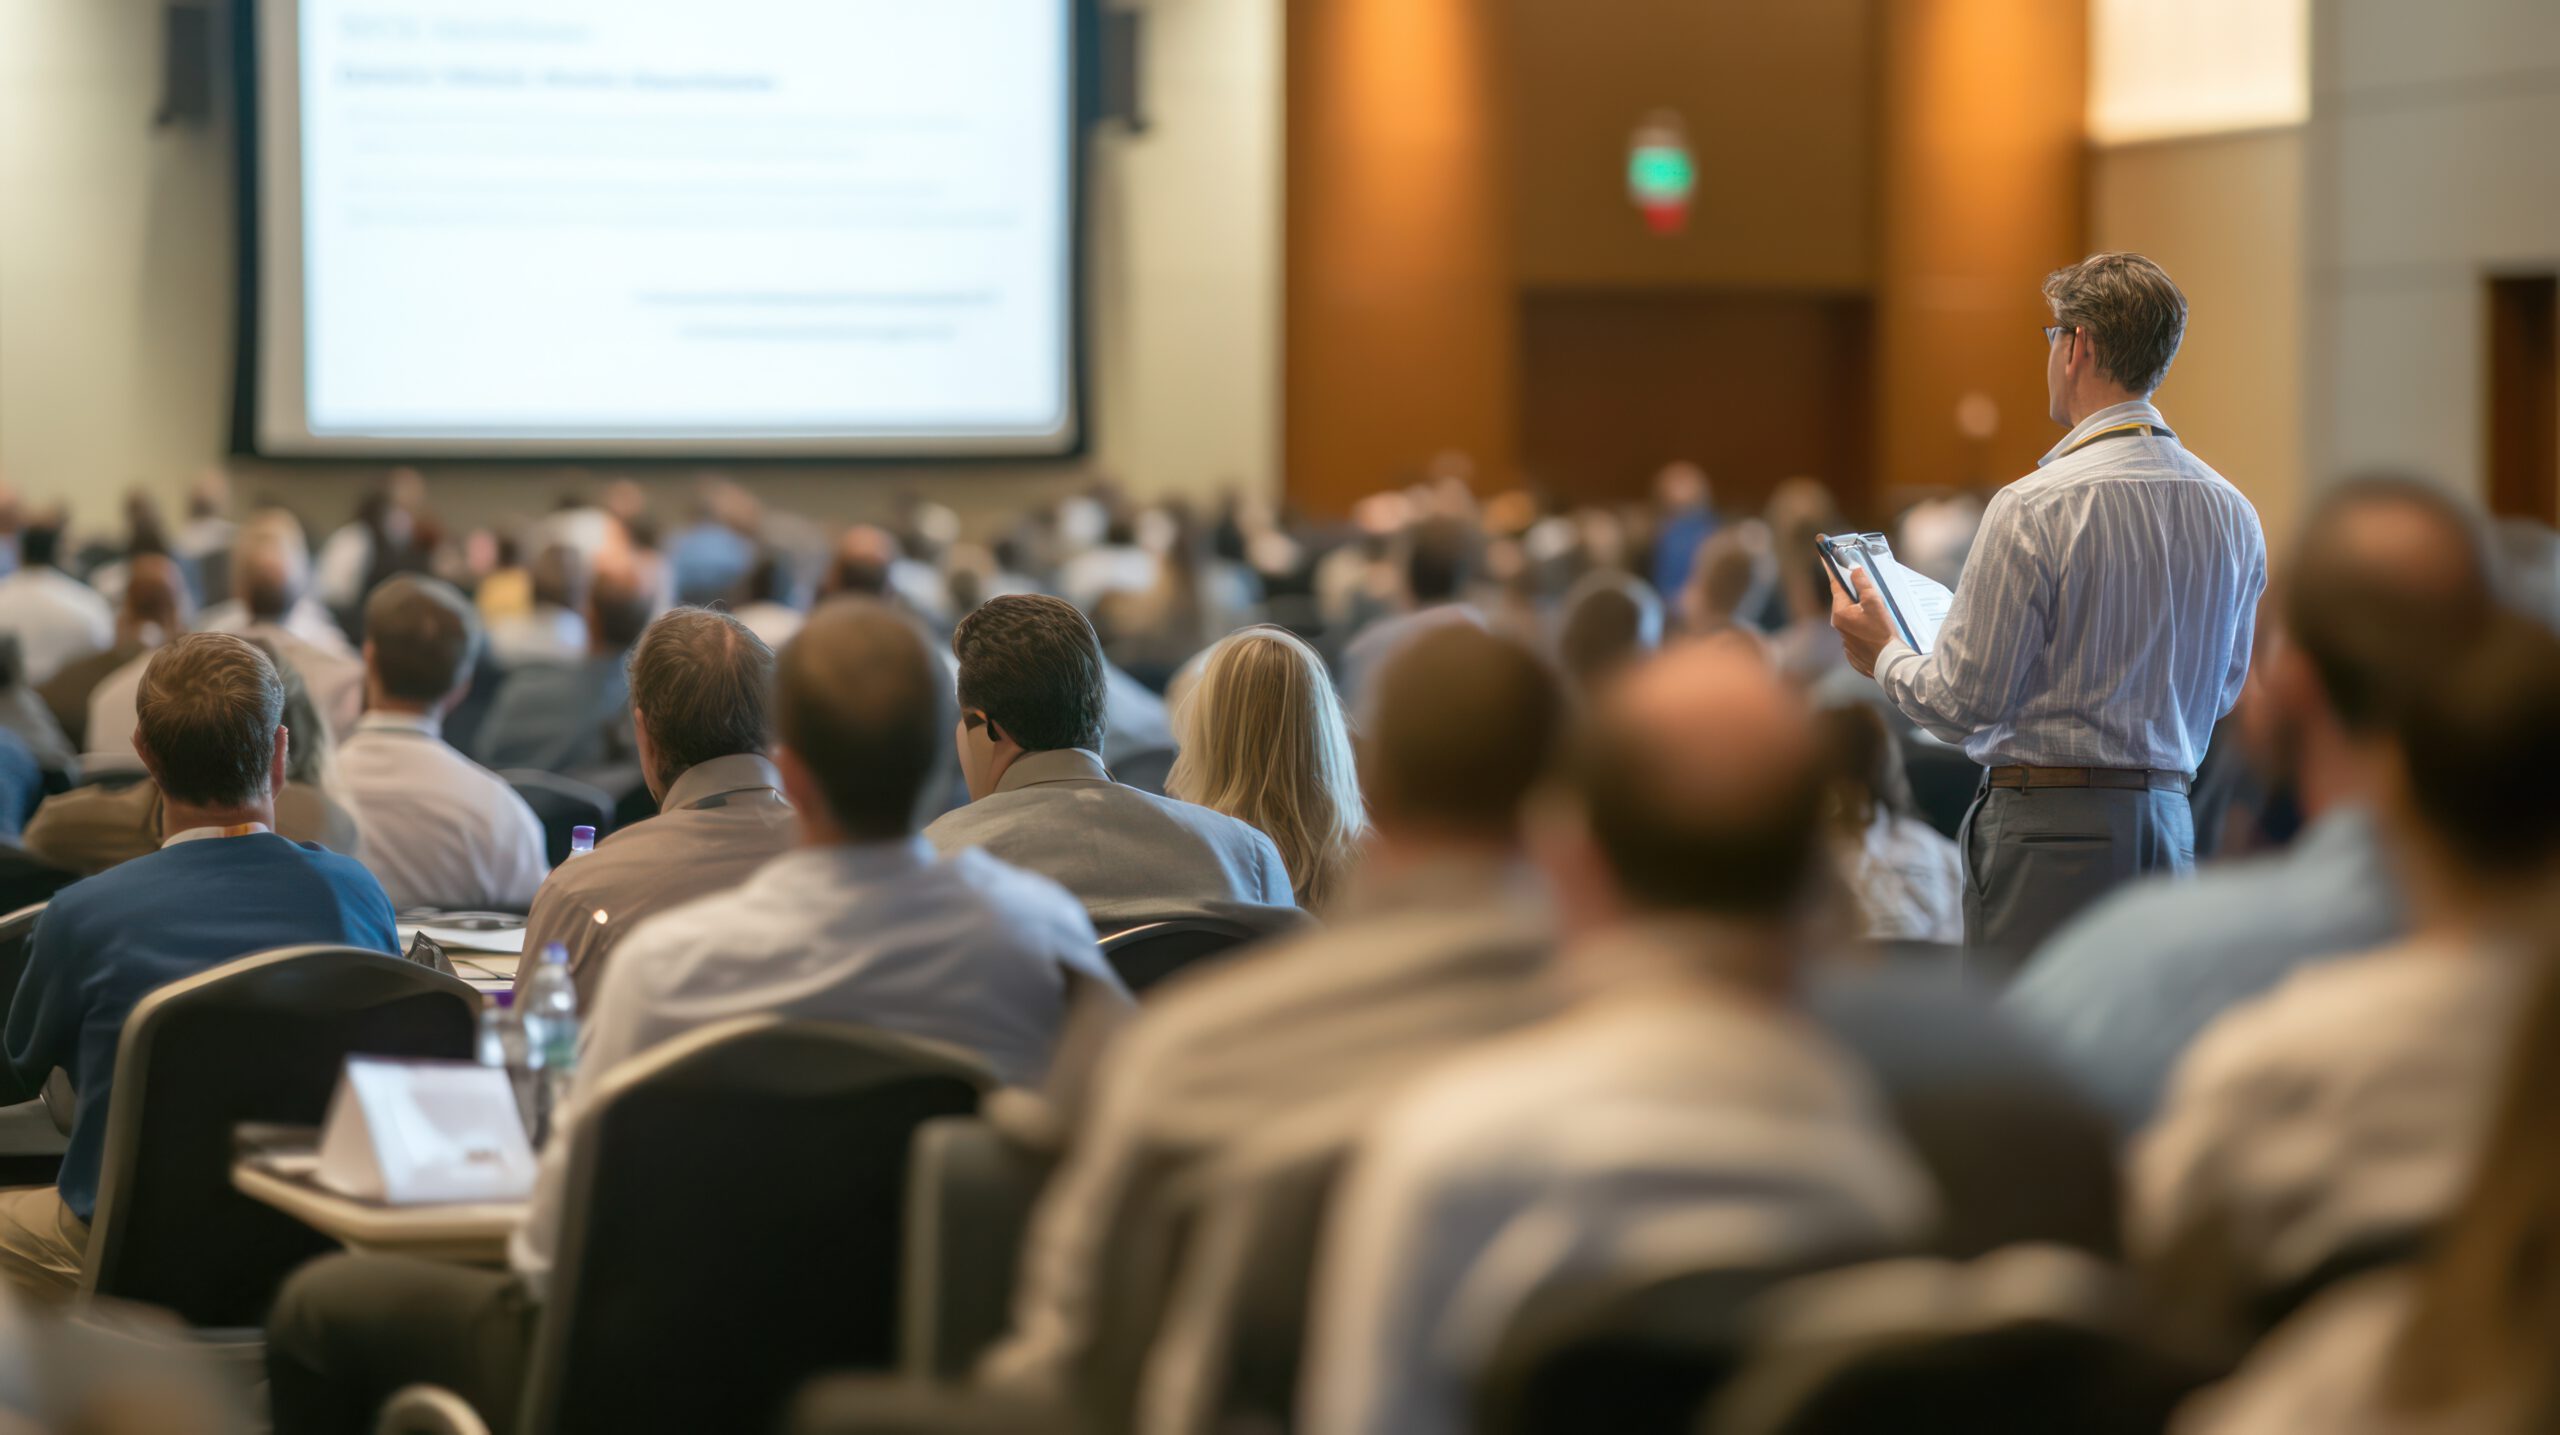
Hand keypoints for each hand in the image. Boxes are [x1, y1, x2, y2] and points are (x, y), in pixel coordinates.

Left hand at [1826, 557, 1892, 678]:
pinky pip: (1857, 636)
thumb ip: (1863, 585)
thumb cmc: (1881, 632)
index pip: (1836, 586)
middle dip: (1855, 597)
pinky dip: (1865, 632)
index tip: (1824, 556)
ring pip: (1851, 621)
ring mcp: (1845, 641)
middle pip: (1845, 604)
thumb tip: (1854, 570)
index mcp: (1840, 613)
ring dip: (1861, 616)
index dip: (1832, 570)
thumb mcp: (1875, 603)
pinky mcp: (1853, 652)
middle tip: (1869, 594)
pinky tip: (1876, 634)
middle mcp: (1838, 627)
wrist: (1889, 663)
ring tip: (1878, 619)